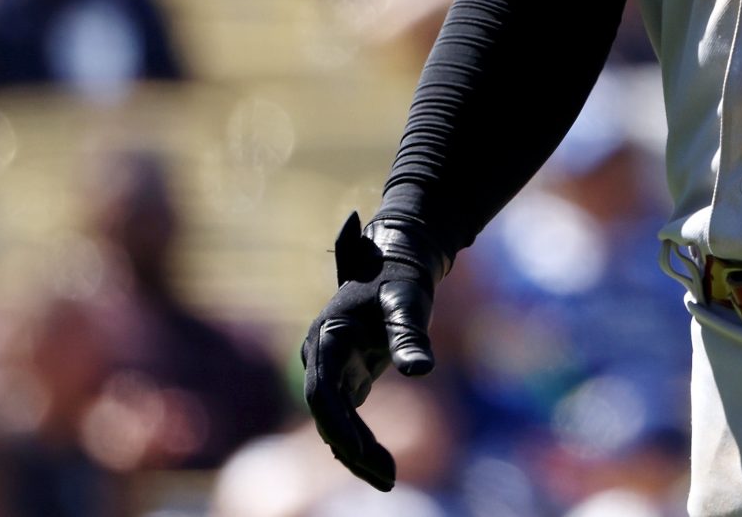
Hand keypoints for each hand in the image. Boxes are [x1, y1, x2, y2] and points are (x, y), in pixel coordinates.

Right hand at [299, 212, 440, 489]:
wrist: (400, 262)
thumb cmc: (403, 279)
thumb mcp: (408, 303)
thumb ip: (410, 335)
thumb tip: (421, 371)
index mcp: (327, 336)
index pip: (322, 390)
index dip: (338, 424)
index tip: (358, 452)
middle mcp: (321, 355)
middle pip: (327, 414)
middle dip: (351, 449)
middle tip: (386, 478)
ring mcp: (331, 368)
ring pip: (336, 421)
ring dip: (357, 452)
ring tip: (388, 480)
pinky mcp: (347, 376)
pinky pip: (347, 417)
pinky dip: (360, 441)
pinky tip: (375, 467)